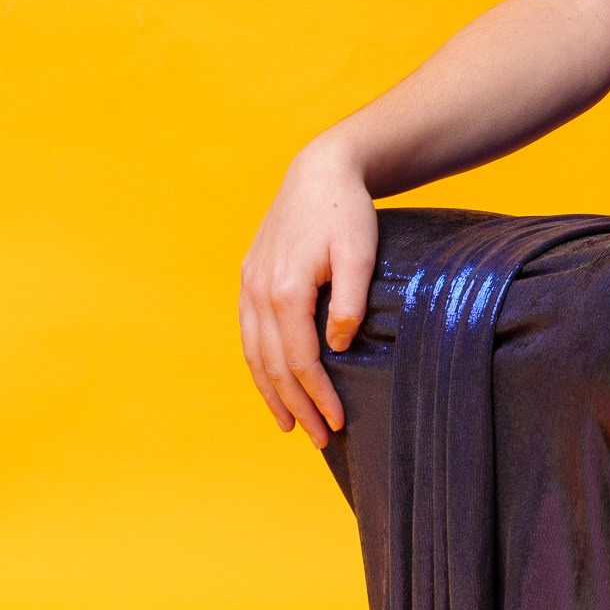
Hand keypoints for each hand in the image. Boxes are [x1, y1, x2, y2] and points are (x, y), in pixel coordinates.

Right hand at [237, 138, 376, 446]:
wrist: (320, 171)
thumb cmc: (348, 212)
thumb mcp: (360, 252)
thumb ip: (349, 300)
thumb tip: (337, 346)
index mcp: (285, 289)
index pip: (300, 359)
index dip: (318, 395)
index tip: (337, 423)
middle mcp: (259, 291)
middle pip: (272, 365)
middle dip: (295, 405)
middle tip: (318, 438)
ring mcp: (249, 284)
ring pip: (253, 353)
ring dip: (270, 392)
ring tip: (289, 424)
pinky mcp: (249, 277)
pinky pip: (248, 333)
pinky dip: (258, 364)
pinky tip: (270, 382)